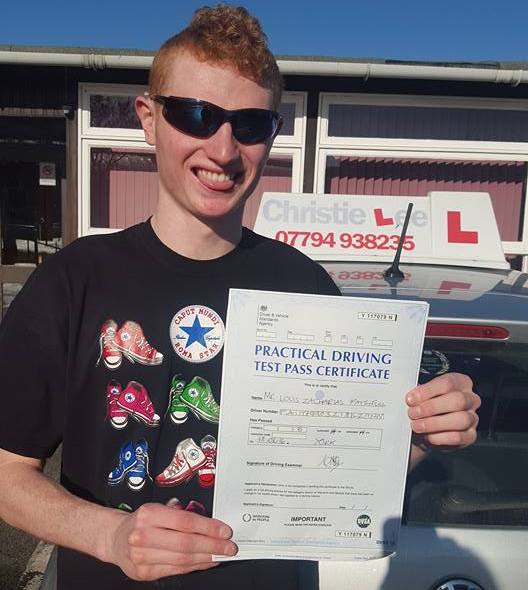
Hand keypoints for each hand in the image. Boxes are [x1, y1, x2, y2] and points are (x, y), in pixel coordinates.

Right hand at [106, 502, 236, 580]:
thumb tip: (210, 522)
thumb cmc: (142, 521)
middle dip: (212, 546)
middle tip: (229, 546)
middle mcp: (143, 535)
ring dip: (206, 558)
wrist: (115, 538)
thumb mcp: (158, 507)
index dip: (208, 527)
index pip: (185, 522)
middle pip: (186, 543)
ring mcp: (142, 556)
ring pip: (182, 559)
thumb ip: (180, 513)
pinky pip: (175, 570)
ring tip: (220, 555)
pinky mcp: (143, 573)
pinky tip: (205, 562)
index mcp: (149, 514)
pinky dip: (194, 566)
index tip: (224, 531)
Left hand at [406, 373, 480, 466]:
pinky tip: (427, 435)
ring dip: (434, 423)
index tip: (411, 399)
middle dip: (432, 407)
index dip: (428, 391)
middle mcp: (470, 399)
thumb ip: (418, 394)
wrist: (424, 429)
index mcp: (460, 382)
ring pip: (461, 419)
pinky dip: (439, 437)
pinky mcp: (470, 436)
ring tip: (416, 425)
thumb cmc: (424, 407)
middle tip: (413, 413)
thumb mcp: (421, 395)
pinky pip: (458, 437)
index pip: (448, 383)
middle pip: (458, 400)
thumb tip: (411, 398)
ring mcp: (473, 418)